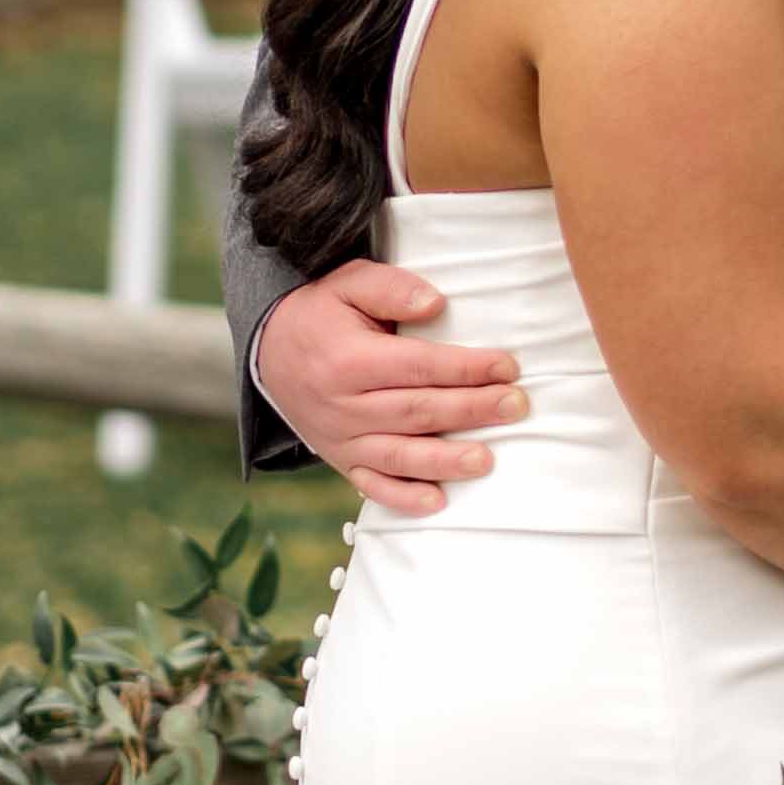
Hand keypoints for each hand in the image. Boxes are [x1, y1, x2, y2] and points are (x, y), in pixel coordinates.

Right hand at [255, 264, 525, 514]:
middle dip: (471, 410)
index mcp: (348, 360)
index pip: (418, 366)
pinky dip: (404, 498)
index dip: (465, 367)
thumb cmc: (321, 313)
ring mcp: (340, 438)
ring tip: (486, 460)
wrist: (268, 351)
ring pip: (399, 455)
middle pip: (416, 411)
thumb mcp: (347, 283)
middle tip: (515, 406)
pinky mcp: (340, 460)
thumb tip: (436, 304)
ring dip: (445, 460)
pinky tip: (438, 501)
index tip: (507, 366)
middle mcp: (343, 405)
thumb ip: (390, 287)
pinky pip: (372, 485)